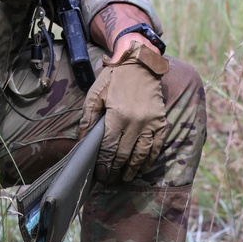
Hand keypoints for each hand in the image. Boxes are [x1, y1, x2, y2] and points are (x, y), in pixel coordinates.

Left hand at [80, 41, 169, 181]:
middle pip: (124, 153)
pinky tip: (143, 166)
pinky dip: (150, 158)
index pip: (109, 146)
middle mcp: (136, 122)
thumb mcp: (95, 93)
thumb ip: (88, 117)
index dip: (103, 162)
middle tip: (108, 178)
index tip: (99, 172)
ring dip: (133, 168)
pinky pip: (156, 146)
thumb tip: (81, 139)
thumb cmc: (114, 78)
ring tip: (125, 177)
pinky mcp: (160, 122)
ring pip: (141, 153)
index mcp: (118, 115)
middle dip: (115, 168)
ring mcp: (150, 123)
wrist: (140, 63)